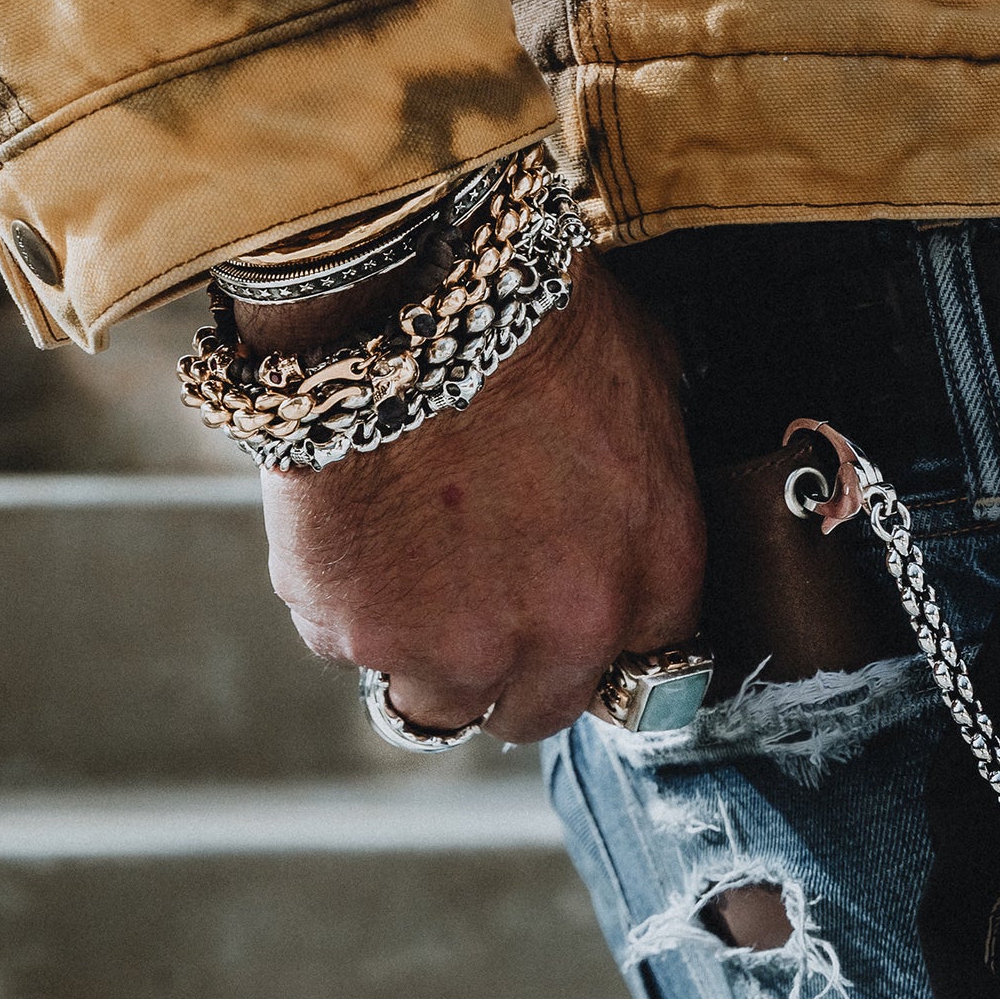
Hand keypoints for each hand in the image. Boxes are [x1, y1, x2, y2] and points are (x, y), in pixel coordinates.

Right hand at [255, 251, 703, 742]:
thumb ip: (648, 494)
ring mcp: (454, 644)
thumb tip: (634, 509)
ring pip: (435, 701)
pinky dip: (344, 602)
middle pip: (538, 711)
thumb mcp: (650, 397)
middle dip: (512, 671)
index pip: (651, 677)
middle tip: (477, 606)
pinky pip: (346, 644)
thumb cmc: (535, 316)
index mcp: (655, 579)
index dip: (602, 649)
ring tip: (404, 568)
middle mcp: (564, 635)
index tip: (573, 629)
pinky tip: (350, 523)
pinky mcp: (353, 627)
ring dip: (422, 652)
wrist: (405, 287)